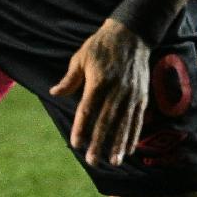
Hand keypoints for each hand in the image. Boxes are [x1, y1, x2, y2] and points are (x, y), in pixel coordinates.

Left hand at [50, 18, 151, 167]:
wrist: (132, 34)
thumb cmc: (101, 45)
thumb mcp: (81, 57)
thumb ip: (69, 79)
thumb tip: (54, 92)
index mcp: (99, 81)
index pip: (88, 109)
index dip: (81, 128)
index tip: (76, 144)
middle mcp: (117, 90)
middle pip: (107, 121)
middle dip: (100, 143)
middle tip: (92, 161)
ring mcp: (131, 94)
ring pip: (124, 124)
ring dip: (118, 144)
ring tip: (113, 162)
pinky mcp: (141, 95)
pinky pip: (137, 119)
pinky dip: (133, 135)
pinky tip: (129, 150)